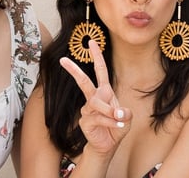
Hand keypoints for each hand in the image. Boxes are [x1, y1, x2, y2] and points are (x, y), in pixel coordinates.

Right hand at [59, 40, 131, 155]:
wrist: (107, 145)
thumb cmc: (116, 127)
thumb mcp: (126, 118)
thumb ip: (124, 112)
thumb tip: (116, 111)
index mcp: (104, 91)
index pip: (100, 70)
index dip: (97, 56)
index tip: (91, 42)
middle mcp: (94, 98)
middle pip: (83, 82)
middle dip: (73, 70)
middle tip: (62, 60)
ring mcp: (87, 110)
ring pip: (97, 104)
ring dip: (110, 111)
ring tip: (120, 119)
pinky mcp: (85, 121)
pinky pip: (99, 118)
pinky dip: (111, 122)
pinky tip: (117, 127)